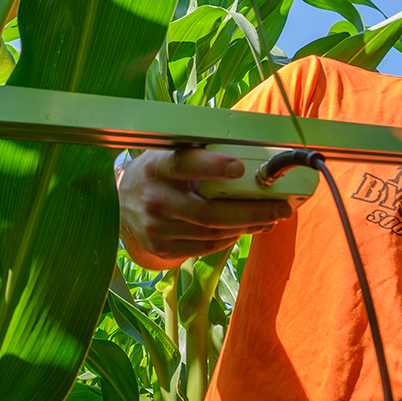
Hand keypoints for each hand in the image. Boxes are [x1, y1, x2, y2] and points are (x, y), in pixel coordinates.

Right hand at [118, 148, 294, 268]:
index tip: (239, 167)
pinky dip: (230, 238)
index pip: (185, 164)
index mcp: (157, 166)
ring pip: (212, 233)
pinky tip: (245, 228)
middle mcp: (155, 199)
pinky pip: (206, 247)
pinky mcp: (162, 248)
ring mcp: (157, 228)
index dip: (212, 166)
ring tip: (270, 218)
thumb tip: (249, 153)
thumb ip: (200, 153)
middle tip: (281, 208)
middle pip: (209, 212)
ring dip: (247, 227)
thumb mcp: (169, 152)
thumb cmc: (158, 171)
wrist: (120, 202)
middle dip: (251, 212)